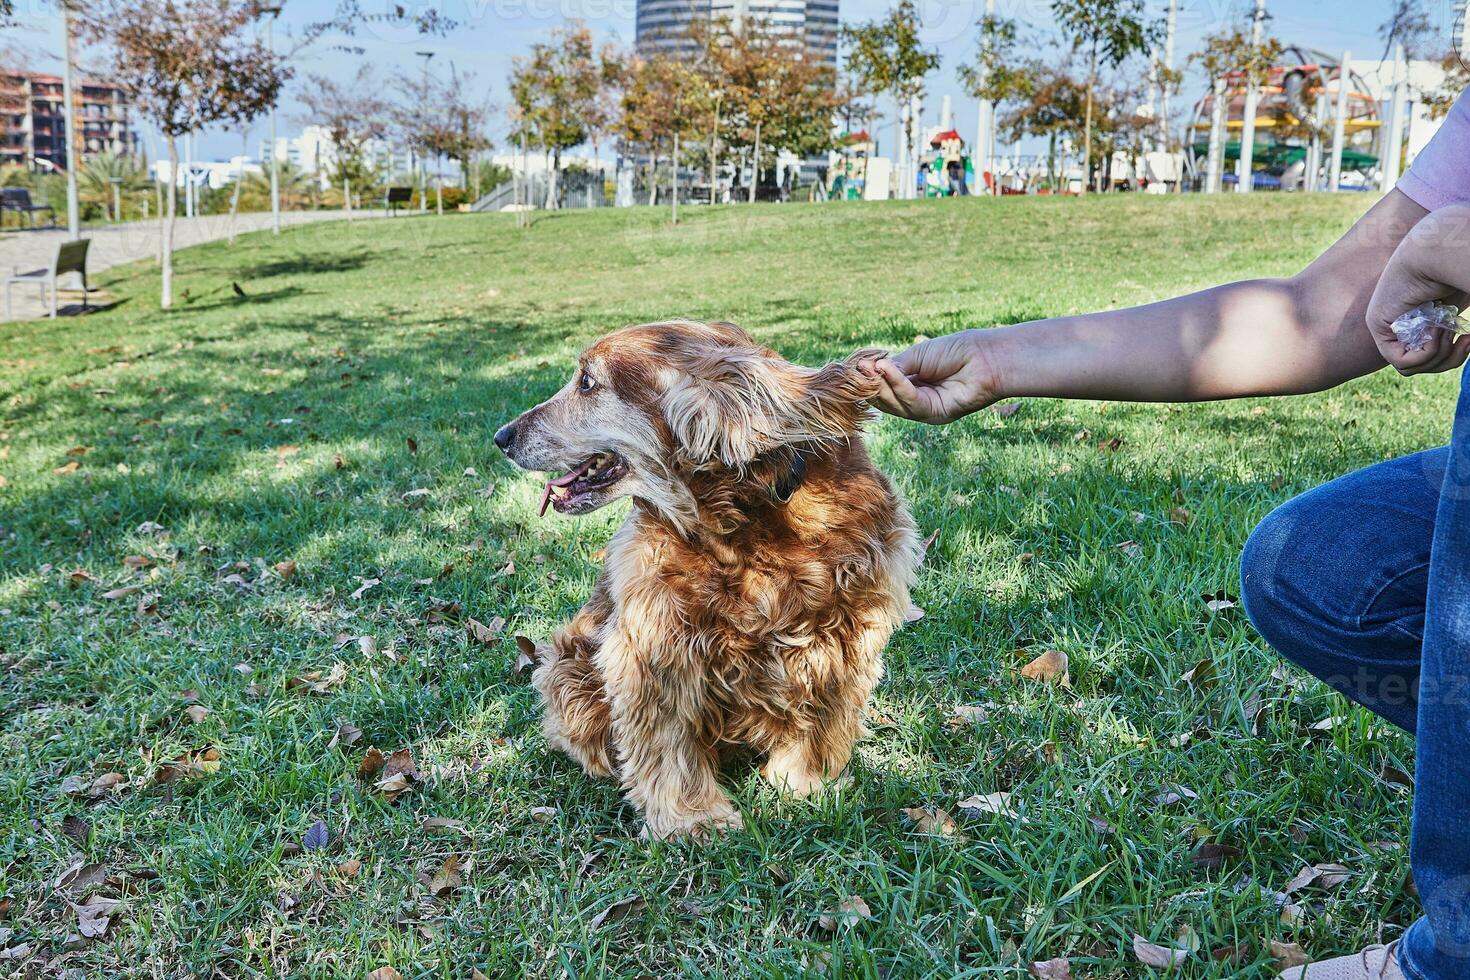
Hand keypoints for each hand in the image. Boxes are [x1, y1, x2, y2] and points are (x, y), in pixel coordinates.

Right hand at [860, 329, 1000, 423]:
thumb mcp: (918, 355)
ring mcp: (926, 409)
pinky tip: (888, 371)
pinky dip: (898, 386)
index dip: (871, 378)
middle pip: (886, 399)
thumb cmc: (955, 350)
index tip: (857, 365)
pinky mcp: (936, 414)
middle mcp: (918, 400)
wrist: (985, 357)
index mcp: (913, 384)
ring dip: (882, 386)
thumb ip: (895, 367)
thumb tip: (869, 370)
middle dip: (872, 385)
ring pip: (895, 404)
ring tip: (871, 368)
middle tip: (859, 369)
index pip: (885, 386)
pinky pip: (911, 403)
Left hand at [1366, 205, 1469, 375]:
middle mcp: (1401, 326)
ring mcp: (1387, 327)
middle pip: (1422, 366)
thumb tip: (1466, 348)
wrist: (1439, 250)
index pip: (1431, 359)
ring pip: (1410, 368)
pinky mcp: (1378, 326)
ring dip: (1439, 354)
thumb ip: (1452, 335)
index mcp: (1421, 323)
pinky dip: (1425, 352)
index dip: (1454, 357)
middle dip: (1449, 359)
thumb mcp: (1460, 311)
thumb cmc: (1457, 270)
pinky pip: (1400, 361)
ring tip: (1448, 330)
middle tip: (1466, 339)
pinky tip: (1436, 330)